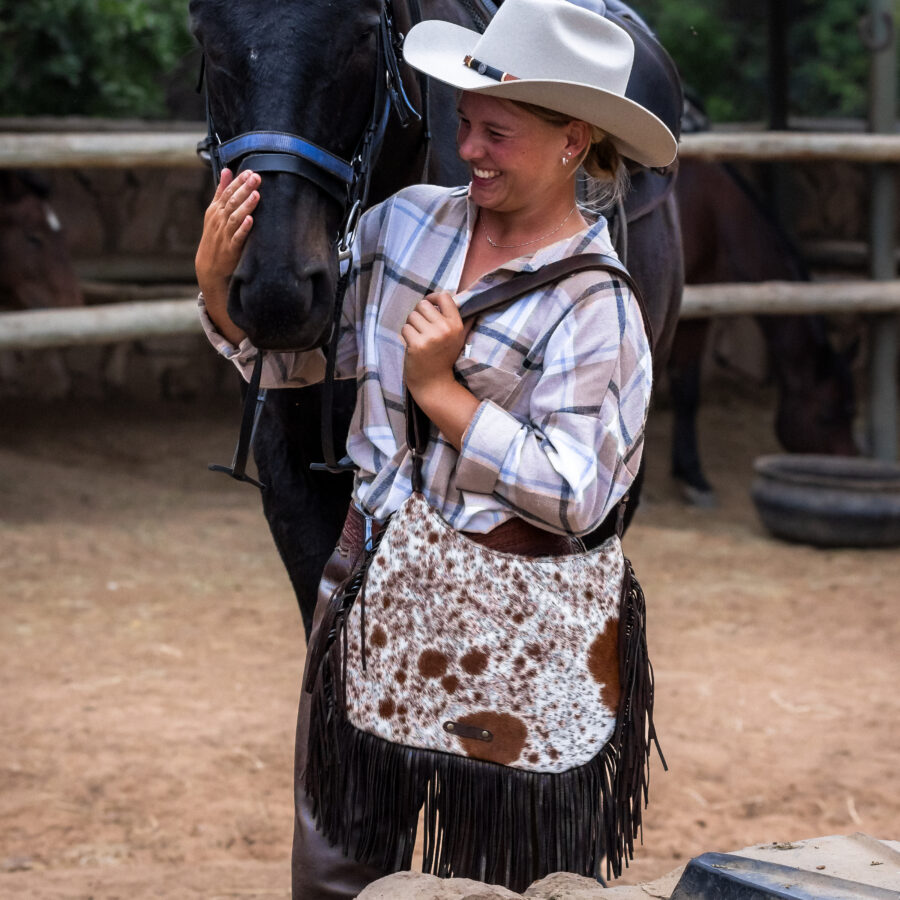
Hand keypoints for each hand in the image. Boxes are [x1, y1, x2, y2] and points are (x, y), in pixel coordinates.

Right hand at [194, 168, 259, 295]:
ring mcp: (224, 234)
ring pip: (235, 217)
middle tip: (256, 178)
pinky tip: (250, 220)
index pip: (227, 192)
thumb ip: (221, 191)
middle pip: (232, 201)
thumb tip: (227, 170)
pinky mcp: (230, 248)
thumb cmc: (215, 235)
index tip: (249, 172)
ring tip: (256, 195)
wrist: (209, 264)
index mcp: (216, 210)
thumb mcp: (215, 211)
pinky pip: (237, 237)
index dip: (238, 181)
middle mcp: (219, 219)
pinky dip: (243, 229)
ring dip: (245, 206)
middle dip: (244, 189)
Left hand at [401, 292, 479, 449]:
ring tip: (418, 338)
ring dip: (411, 325)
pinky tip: (413, 346)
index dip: (433, 297)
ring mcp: (431, 337)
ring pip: (411, 316)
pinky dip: (406, 336)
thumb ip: (462, 319)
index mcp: (456, 325)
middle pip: (423, 304)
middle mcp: (445, 329)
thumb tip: (464, 298)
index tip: (430, 304)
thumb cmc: (444, 358)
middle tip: (422, 328)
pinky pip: (405, 328)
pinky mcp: (417, 345)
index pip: (444, 296)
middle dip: (419, 314)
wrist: (434, 384)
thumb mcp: (458, 338)